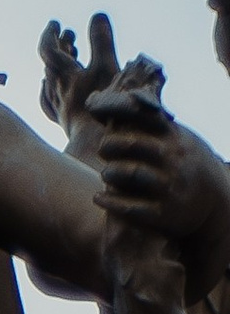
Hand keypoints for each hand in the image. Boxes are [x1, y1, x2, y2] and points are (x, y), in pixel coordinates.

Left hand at [39, 10, 128, 148]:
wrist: (96, 148)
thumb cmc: (102, 109)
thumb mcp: (106, 69)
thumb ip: (101, 41)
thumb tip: (97, 15)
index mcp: (65, 77)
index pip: (48, 51)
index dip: (51, 35)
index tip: (56, 24)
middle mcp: (58, 93)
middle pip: (51, 66)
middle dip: (59, 47)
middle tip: (69, 34)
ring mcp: (60, 109)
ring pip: (51, 84)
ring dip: (57, 67)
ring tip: (67, 55)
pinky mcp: (65, 124)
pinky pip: (51, 104)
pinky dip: (50, 91)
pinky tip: (49, 88)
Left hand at [92, 98, 229, 255]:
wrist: (215, 201)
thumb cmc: (188, 164)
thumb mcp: (181, 138)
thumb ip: (157, 124)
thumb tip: (129, 99)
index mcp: (175, 138)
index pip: (146, 118)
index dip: (122, 116)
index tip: (107, 119)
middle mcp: (173, 159)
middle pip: (134, 144)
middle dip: (111, 144)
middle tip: (102, 149)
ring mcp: (168, 186)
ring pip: (133, 173)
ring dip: (111, 172)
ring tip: (105, 174)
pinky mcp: (162, 213)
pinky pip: (131, 208)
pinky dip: (111, 202)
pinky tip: (97, 197)